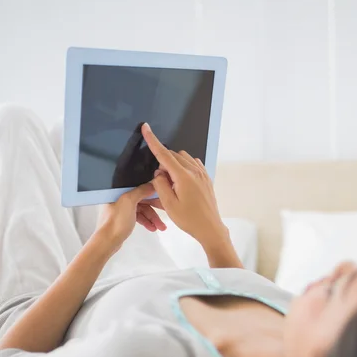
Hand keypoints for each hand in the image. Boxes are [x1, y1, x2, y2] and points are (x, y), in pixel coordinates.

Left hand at [97, 182, 165, 253]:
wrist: (108, 241)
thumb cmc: (116, 221)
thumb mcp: (129, 201)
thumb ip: (141, 190)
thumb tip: (152, 184)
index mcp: (119, 191)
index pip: (139, 187)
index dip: (152, 191)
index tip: (163, 196)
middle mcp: (120, 198)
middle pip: (142, 199)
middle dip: (155, 207)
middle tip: (167, 212)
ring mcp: (122, 209)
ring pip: (142, 209)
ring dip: (152, 217)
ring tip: (161, 227)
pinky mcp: (124, 219)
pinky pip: (139, 217)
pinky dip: (146, 221)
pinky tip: (153, 228)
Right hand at [141, 122, 226, 248]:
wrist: (210, 228)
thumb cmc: (188, 219)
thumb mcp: (168, 204)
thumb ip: (160, 185)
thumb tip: (158, 173)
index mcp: (183, 176)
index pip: (164, 154)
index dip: (153, 141)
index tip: (146, 128)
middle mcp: (195, 171)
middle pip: (174, 156)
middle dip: (163, 163)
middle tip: (161, 182)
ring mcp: (202, 174)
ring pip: (184, 158)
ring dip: (174, 165)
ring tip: (172, 184)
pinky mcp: (206, 178)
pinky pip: (193, 164)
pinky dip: (184, 167)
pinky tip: (182, 181)